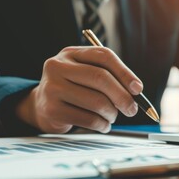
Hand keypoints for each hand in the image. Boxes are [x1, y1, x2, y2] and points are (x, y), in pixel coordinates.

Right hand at [15, 46, 142, 132]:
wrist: (40, 105)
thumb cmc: (73, 89)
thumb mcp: (86, 75)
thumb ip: (109, 77)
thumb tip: (136, 91)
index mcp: (70, 53)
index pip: (103, 56)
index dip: (125, 73)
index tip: (138, 89)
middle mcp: (58, 66)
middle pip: (100, 78)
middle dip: (122, 96)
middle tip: (132, 109)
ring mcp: (52, 88)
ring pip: (96, 101)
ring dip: (112, 113)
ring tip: (112, 116)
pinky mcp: (52, 110)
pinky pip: (87, 119)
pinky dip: (102, 125)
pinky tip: (103, 125)